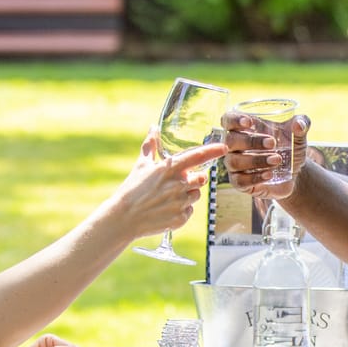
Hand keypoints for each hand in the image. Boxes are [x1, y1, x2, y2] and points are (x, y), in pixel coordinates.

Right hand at [107, 133, 222, 239]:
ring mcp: (180, 202)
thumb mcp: (141, 165)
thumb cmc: (131, 190)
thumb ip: (150, 145)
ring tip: (168, 197)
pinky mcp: (180, 218)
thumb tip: (153, 128)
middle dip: (194, 180)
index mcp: (170, 168)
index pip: (198, 156)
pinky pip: (189, 211)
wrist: (124, 218)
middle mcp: (178, 185)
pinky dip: (181, 210)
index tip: (223, 147)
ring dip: (187, 195)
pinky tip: (166, 209)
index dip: (213, 150)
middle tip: (177, 183)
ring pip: (196, 195)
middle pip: (201, 179)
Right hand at [220, 110, 312, 196]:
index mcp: (244, 130)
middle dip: (251, 141)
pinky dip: (255, 177)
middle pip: (230, 141)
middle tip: (273, 144)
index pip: (227, 120)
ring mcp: (235, 165)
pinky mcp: (239, 183)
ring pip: (234, 162)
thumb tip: (299, 124)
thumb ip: (302, 124)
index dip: (233, 120)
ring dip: (256, 160)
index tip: (249, 122)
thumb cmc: (290, 150)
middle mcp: (235, 147)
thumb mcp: (299, 136)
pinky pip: (240, 181)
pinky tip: (270, 175)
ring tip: (277, 160)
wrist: (295, 175)